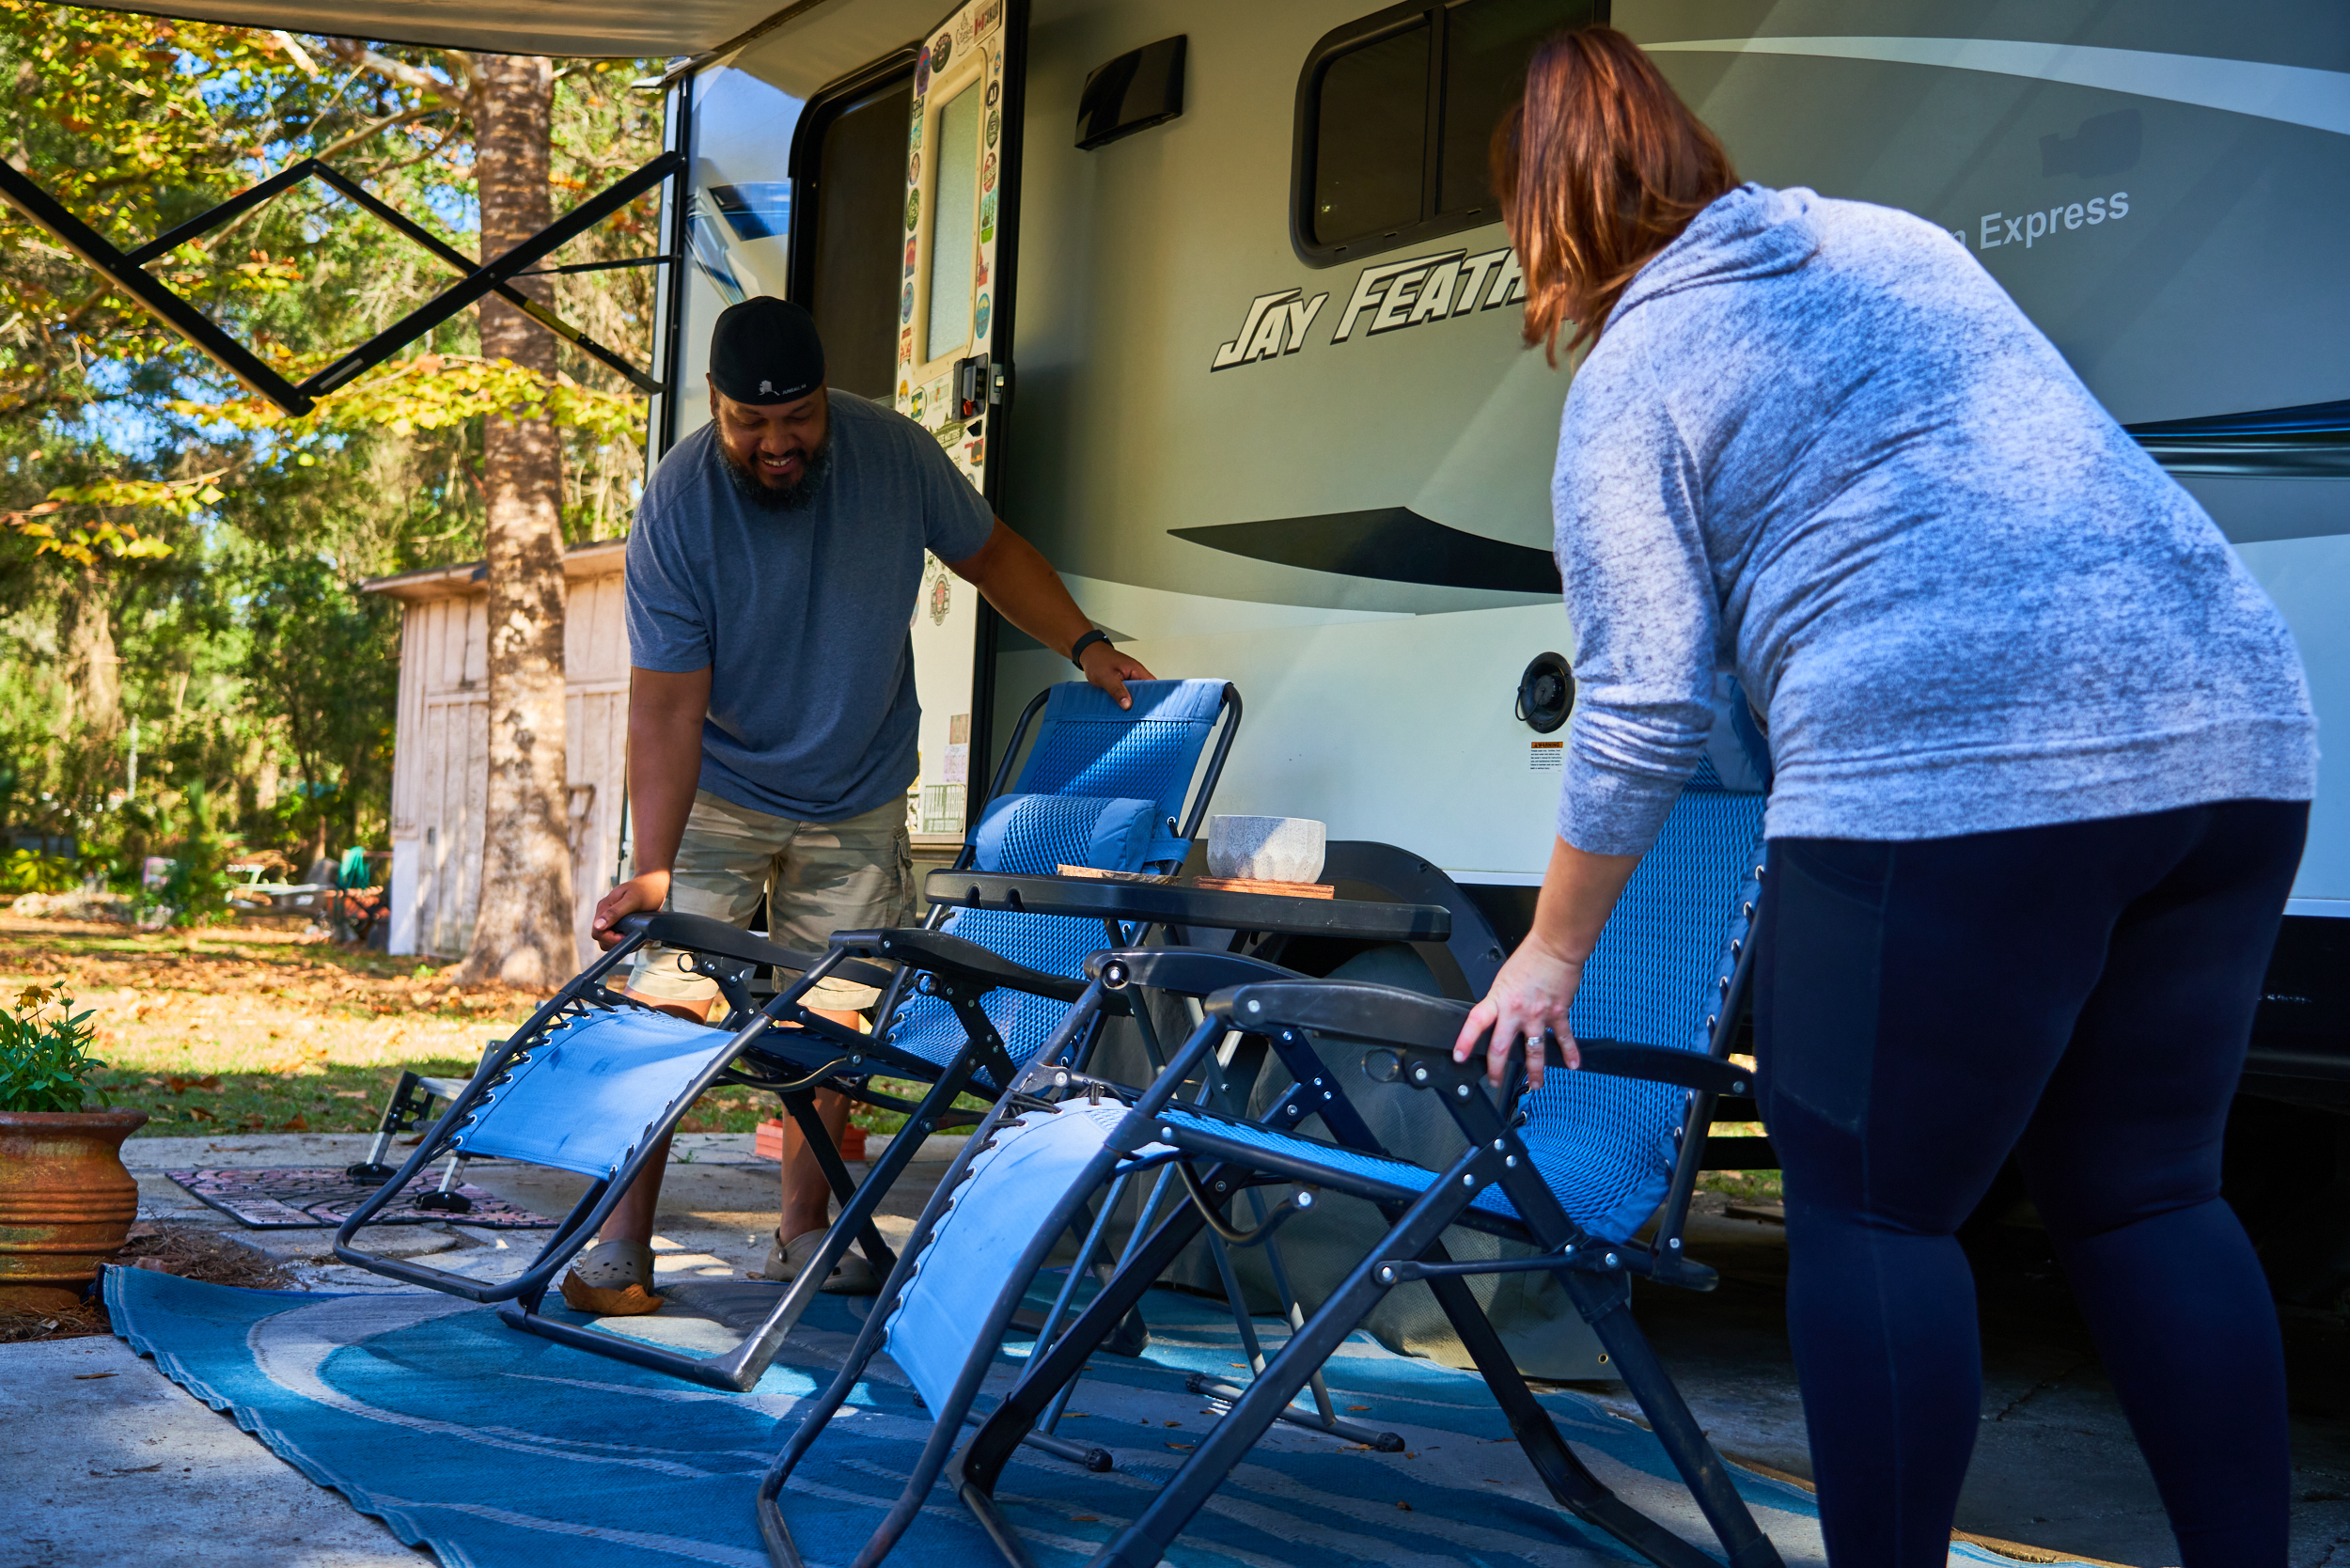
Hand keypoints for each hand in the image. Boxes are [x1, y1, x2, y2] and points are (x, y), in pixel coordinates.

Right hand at [592, 868, 670, 948]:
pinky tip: (641, 933)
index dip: (610, 939)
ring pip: (612, 942)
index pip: (597, 932)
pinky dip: (631, 939)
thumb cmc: (645, 889)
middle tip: (635, 936)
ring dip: (626, 942)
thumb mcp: (632, 900)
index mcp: (604, 908)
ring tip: (640, 934)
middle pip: (603, 940)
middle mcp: (605, 915)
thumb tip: (598, 926)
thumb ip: (615, 912)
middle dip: (618, 943)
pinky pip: (621, 938)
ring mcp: (613, 920)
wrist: (654, 883)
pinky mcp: (621, 924)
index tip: (626, 937)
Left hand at [1077, 639, 1153, 709]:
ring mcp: (1130, 679)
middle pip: (1146, 692)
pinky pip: (1128, 694)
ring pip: (1136, 695)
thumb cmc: (1098, 659)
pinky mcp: (1123, 684)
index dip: (1154, 698)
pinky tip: (1121, 708)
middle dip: (1142, 703)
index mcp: (1136, 670)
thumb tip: (1127, 704)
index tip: (1149, 710)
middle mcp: (1136, 675)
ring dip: (1133, 703)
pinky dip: (1125, 701)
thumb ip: (1117, 690)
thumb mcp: (1106, 677)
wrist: (1089, 654)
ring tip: (1129, 714)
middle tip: (1137, 715)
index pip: (1153, 685)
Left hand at [1452, 935, 1585, 1090]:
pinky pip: (1563, 1038)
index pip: (1476, 1023)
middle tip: (1495, 1081)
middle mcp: (1516, 1011)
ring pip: (1534, 1051)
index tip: (1460, 1057)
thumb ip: (1500, 1002)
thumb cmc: (1530, 958)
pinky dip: (1569, 1053)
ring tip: (1534, 1084)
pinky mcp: (1558, 1014)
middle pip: (1502, 1047)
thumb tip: (1498, 1019)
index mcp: (1499, 1000)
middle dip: (1497, 1069)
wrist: (1555, 947)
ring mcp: (1538, 1015)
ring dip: (1534, 1072)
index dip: (1465, 1041)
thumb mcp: (1503, 980)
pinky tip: (1572, 1065)